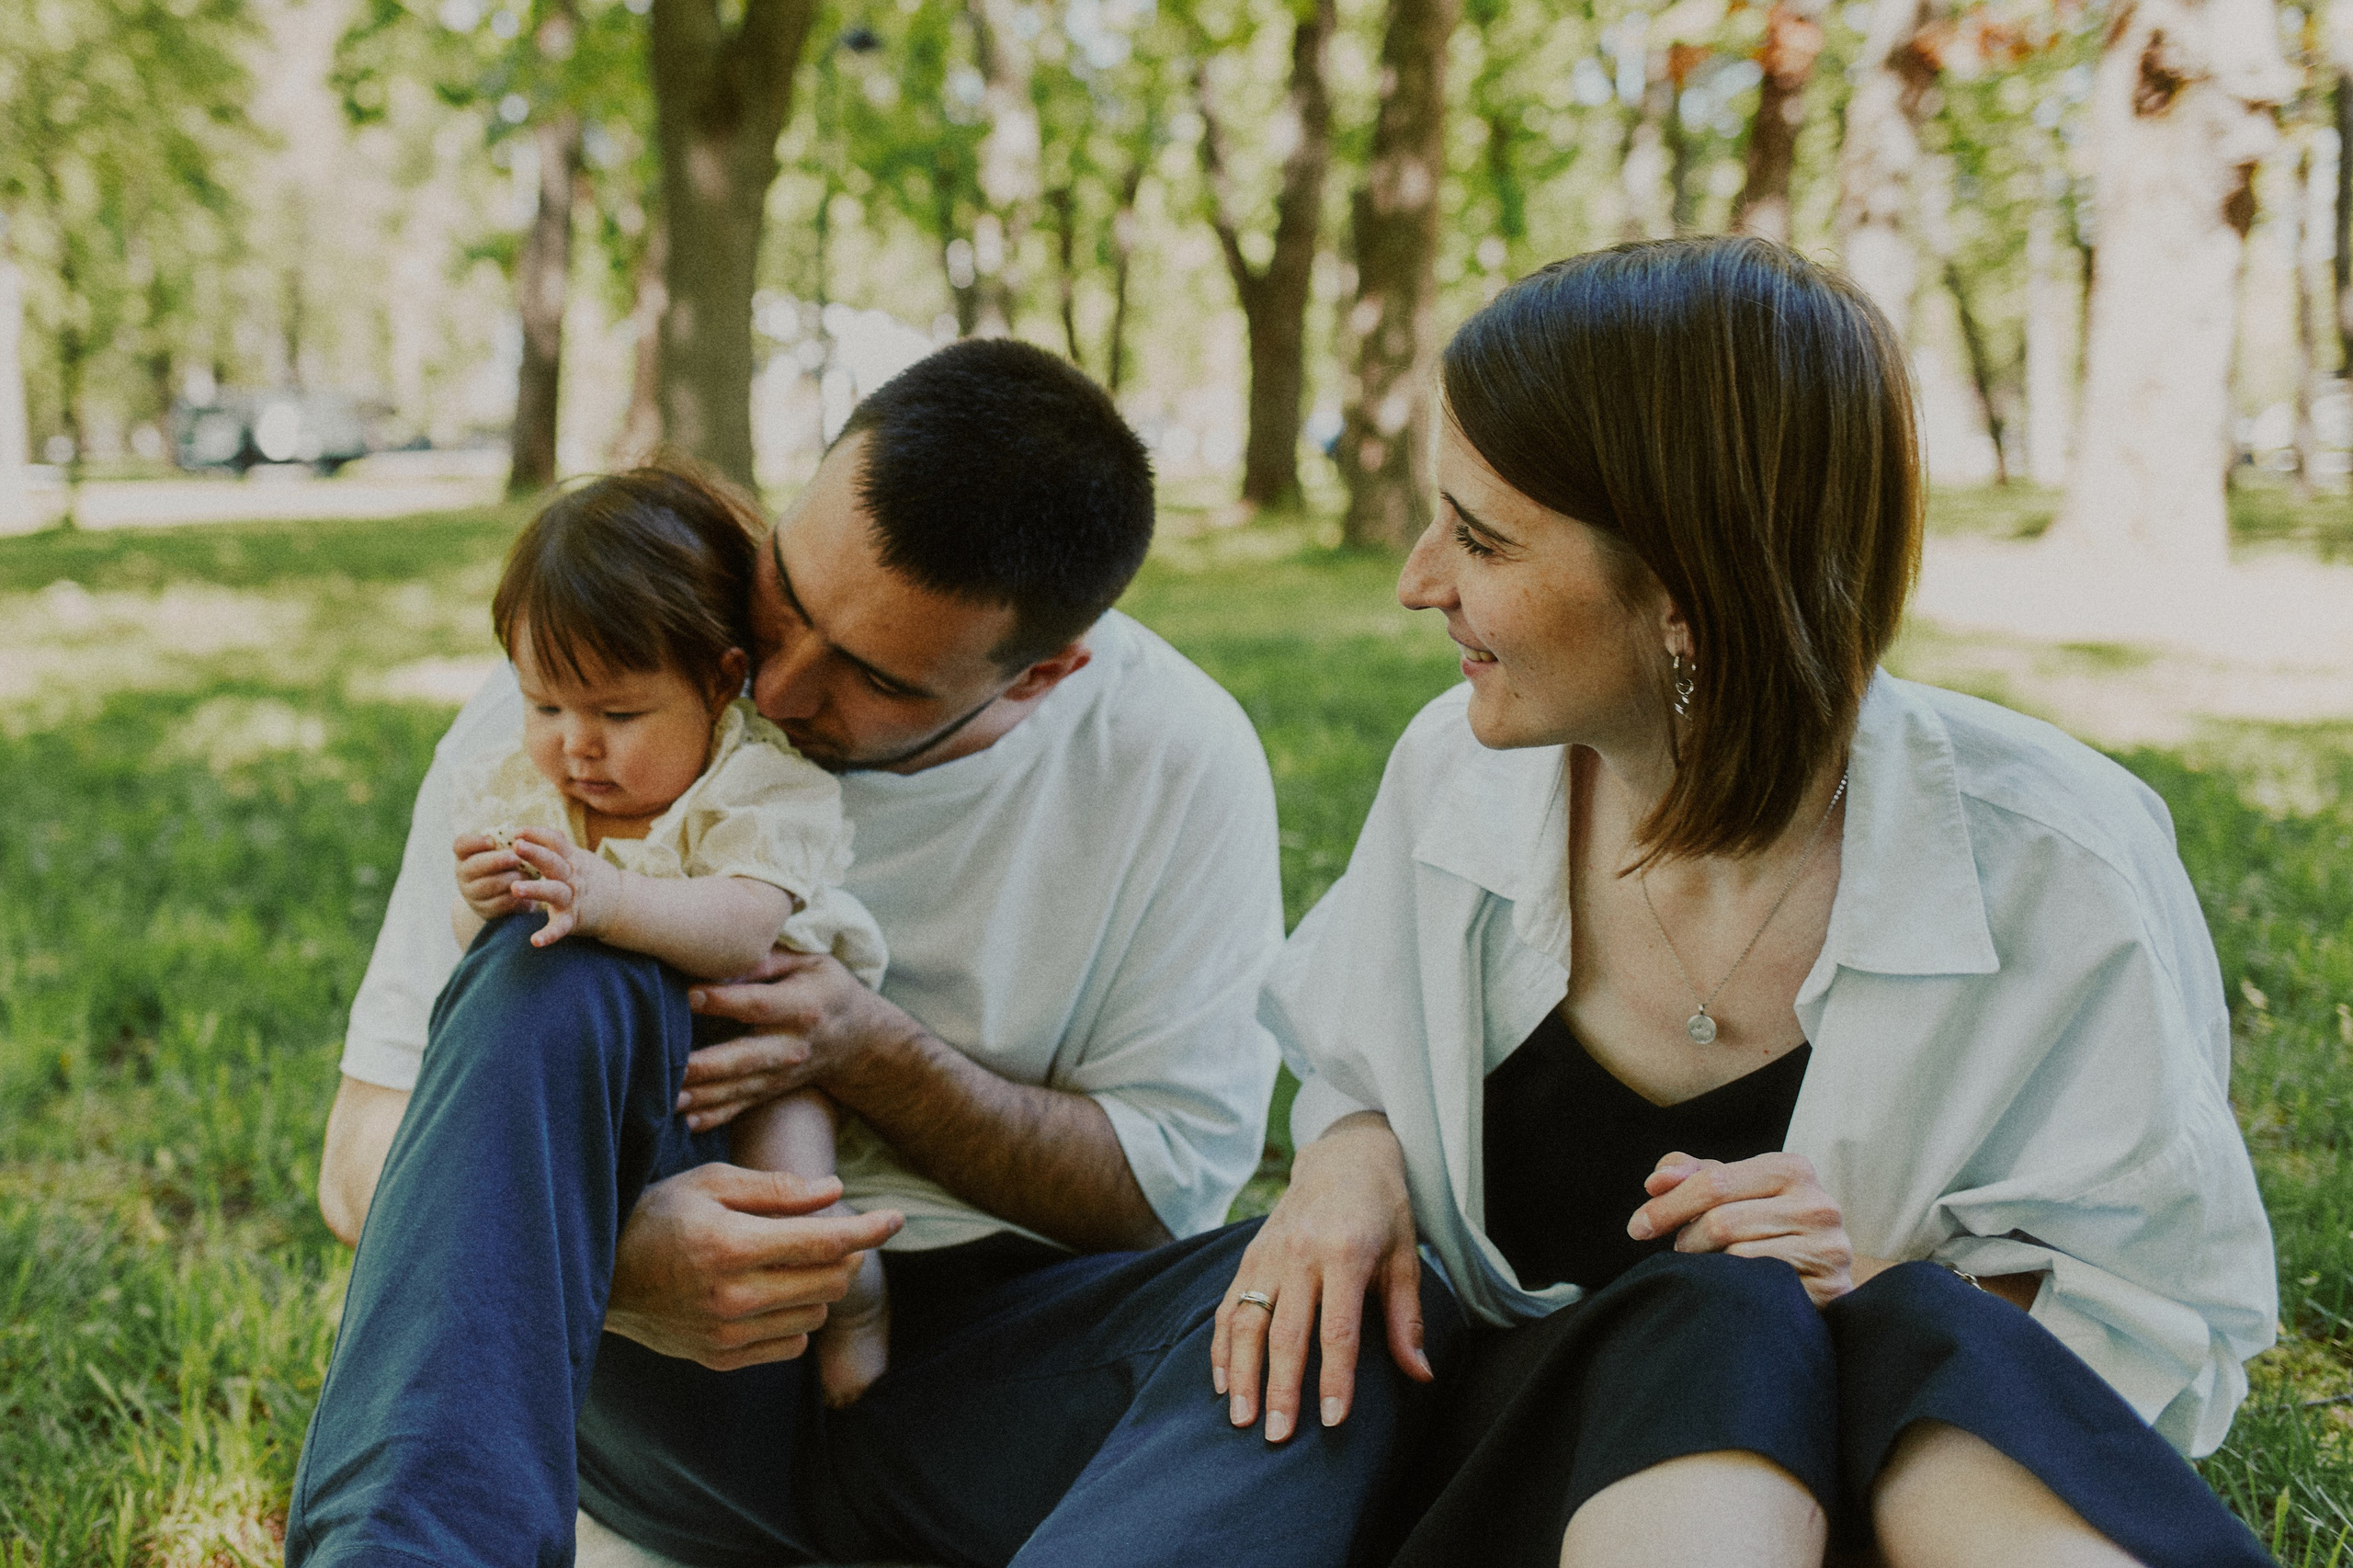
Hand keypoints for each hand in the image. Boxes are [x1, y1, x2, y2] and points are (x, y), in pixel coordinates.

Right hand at [453, 829, 536, 923]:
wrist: (501, 894)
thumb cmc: (504, 864)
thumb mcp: (500, 850)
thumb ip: (506, 843)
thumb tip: (523, 837)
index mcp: (465, 854)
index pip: (461, 845)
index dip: (474, 842)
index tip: (492, 841)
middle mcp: (464, 873)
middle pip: (474, 866)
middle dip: (497, 861)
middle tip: (516, 858)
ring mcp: (471, 893)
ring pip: (488, 885)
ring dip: (509, 879)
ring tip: (527, 875)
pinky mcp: (484, 910)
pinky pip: (499, 903)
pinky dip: (514, 896)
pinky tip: (526, 890)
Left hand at [508, 829, 620, 946]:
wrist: (622, 904)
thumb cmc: (592, 878)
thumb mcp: (578, 857)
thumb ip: (557, 846)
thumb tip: (528, 831)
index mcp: (571, 860)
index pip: (555, 841)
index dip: (536, 835)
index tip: (517, 832)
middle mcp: (571, 876)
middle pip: (553, 862)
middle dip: (535, 853)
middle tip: (517, 846)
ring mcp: (572, 898)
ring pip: (554, 892)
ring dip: (535, 889)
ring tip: (515, 888)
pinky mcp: (573, 919)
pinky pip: (560, 927)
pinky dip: (549, 935)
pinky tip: (535, 941)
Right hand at [605, 1162, 904, 1369]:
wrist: (600, 1277)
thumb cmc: (657, 1215)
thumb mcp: (710, 1183)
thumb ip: (776, 1190)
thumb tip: (835, 1192)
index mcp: (731, 1246)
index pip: (824, 1243)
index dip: (869, 1229)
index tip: (896, 1217)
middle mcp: (733, 1297)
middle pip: (830, 1281)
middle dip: (846, 1253)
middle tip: (832, 1231)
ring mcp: (727, 1335)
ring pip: (815, 1313)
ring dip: (820, 1284)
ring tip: (790, 1259)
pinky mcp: (721, 1358)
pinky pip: (790, 1343)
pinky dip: (796, 1316)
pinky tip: (772, 1292)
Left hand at [680, 949, 918, 1130]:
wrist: (858, 1038)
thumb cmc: (825, 988)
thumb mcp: (810, 962)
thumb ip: (767, 959)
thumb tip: (721, 955)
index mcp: (803, 1006)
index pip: (759, 1004)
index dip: (724, 1000)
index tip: (688, 994)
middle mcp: (792, 1046)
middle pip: (747, 1057)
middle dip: (709, 1064)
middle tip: (673, 1065)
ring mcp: (782, 1074)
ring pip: (739, 1087)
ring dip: (704, 1095)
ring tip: (670, 1099)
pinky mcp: (772, 1090)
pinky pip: (742, 1106)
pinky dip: (716, 1117)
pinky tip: (688, 1122)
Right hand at [1211, 1112, 1432, 1443]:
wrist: (1343, 1156)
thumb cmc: (1383, 1210)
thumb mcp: (1405, 1257)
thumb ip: (1407, 1318)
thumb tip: (1420, 1375)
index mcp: (1346, 1253)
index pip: (1338, 1329)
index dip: (1335, 1377)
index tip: (1332, 1420)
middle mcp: (1301, 1253)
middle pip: (1286, 1332)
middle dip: (1279, 1388)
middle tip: (1276, 1435)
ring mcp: (1269, 1253)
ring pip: (1248, 1321)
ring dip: (1242, 1373)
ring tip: (1241, 1419)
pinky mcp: (1250, 1254)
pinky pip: (1229, 1304)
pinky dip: (1221, 1345)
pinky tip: (1223, 1382)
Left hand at [1629, 1150, 1854, 1306]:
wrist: (1825, 1273)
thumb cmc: (1767, 1223)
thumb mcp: (1734, 1189)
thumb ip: (1693, 1175)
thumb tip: (1656, 1181)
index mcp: (1791, 1168)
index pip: (1713, 1182)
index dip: (1668, 1205)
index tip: (1638, 1226)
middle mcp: (1818, 1203)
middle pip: (1721, 1220)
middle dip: (1686, 1239)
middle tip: (1677, 1251)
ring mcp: (1828, 1247)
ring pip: (1737, 1255)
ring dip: (1707, 1265)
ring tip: (1707, 1265)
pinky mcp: (1829, 1288)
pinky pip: (1760, 1286)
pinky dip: (1733, 1285)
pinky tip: (1730, 1284)